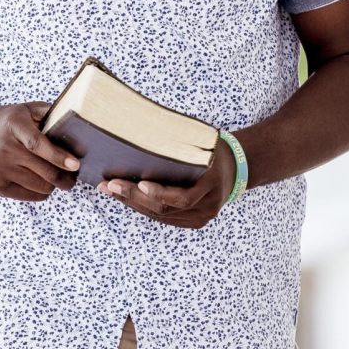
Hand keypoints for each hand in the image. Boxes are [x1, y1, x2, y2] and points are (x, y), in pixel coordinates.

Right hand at [0, 101, 79, 201]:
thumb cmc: (6, 122)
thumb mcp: (25, 109)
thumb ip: (49, 113)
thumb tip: (76, 123)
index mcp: (14, 125)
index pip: (37, 145)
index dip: (59, 156)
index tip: (76, 164)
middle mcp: (4, 148)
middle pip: (44, 171)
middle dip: (66, 177)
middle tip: (74, 175)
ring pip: (40, 187)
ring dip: (54, 184)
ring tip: (56, 176)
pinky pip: (29, 196)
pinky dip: (41, 191)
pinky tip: (40, 181)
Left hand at [97, 135, 236, 227]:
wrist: (238, 166)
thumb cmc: (215, 148)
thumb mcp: (205, 141)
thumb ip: (182, 142)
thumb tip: (144, 127)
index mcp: (212, 184)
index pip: (182, 197)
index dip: (159, 193)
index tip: (139, 183)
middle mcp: (208, 206)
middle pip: (166, 209)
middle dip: (134, 197)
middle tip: (110, 185)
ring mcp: (202, 217)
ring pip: (162, 216)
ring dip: (133, 204)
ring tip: (110, 190)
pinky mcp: (194, 221)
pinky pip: (166, 218)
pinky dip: (144, 208)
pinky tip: (126, 197)